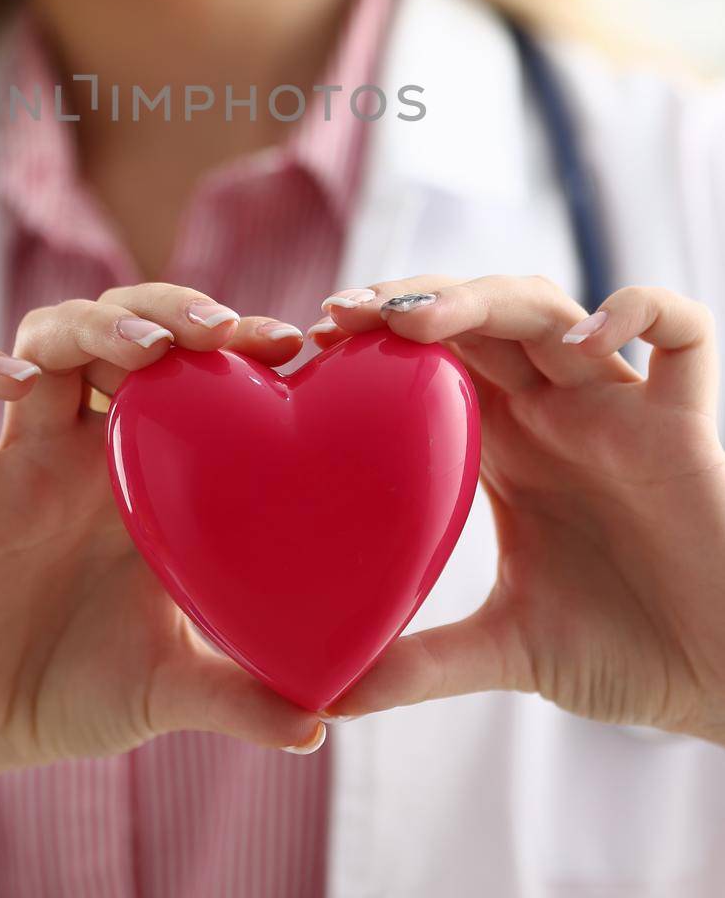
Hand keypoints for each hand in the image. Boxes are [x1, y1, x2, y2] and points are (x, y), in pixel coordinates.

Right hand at [0, 284, 327, 784]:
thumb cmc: (84, 688)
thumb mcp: (173, 688)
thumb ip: (241, 698)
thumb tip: (319, 727)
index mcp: (149, 471)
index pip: (192, 370)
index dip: (236, 340)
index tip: (292, 343)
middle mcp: (88, 447)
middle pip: (118, 326)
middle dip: (166, 308)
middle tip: (218, 330)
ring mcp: (23, 460)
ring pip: (43, 339)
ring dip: (90, 327)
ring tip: (144, 351)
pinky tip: (14, 381)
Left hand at [312, 276, 724, 744]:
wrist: (723, 682)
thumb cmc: (625, 652)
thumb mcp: (508, 650)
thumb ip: (422, 664)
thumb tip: (323, 701)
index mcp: (506, 443)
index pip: (433, 356)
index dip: (377, 334)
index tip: (314, 341)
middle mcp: (555, 409)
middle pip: (477, 314)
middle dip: (410, 298)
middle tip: (345, 312)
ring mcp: (618, 406)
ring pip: (551, 308)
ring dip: (483, 297)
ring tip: (421, 322)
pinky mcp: (686, 423)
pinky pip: (684, 333)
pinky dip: (639, 311)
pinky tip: (585, 341)